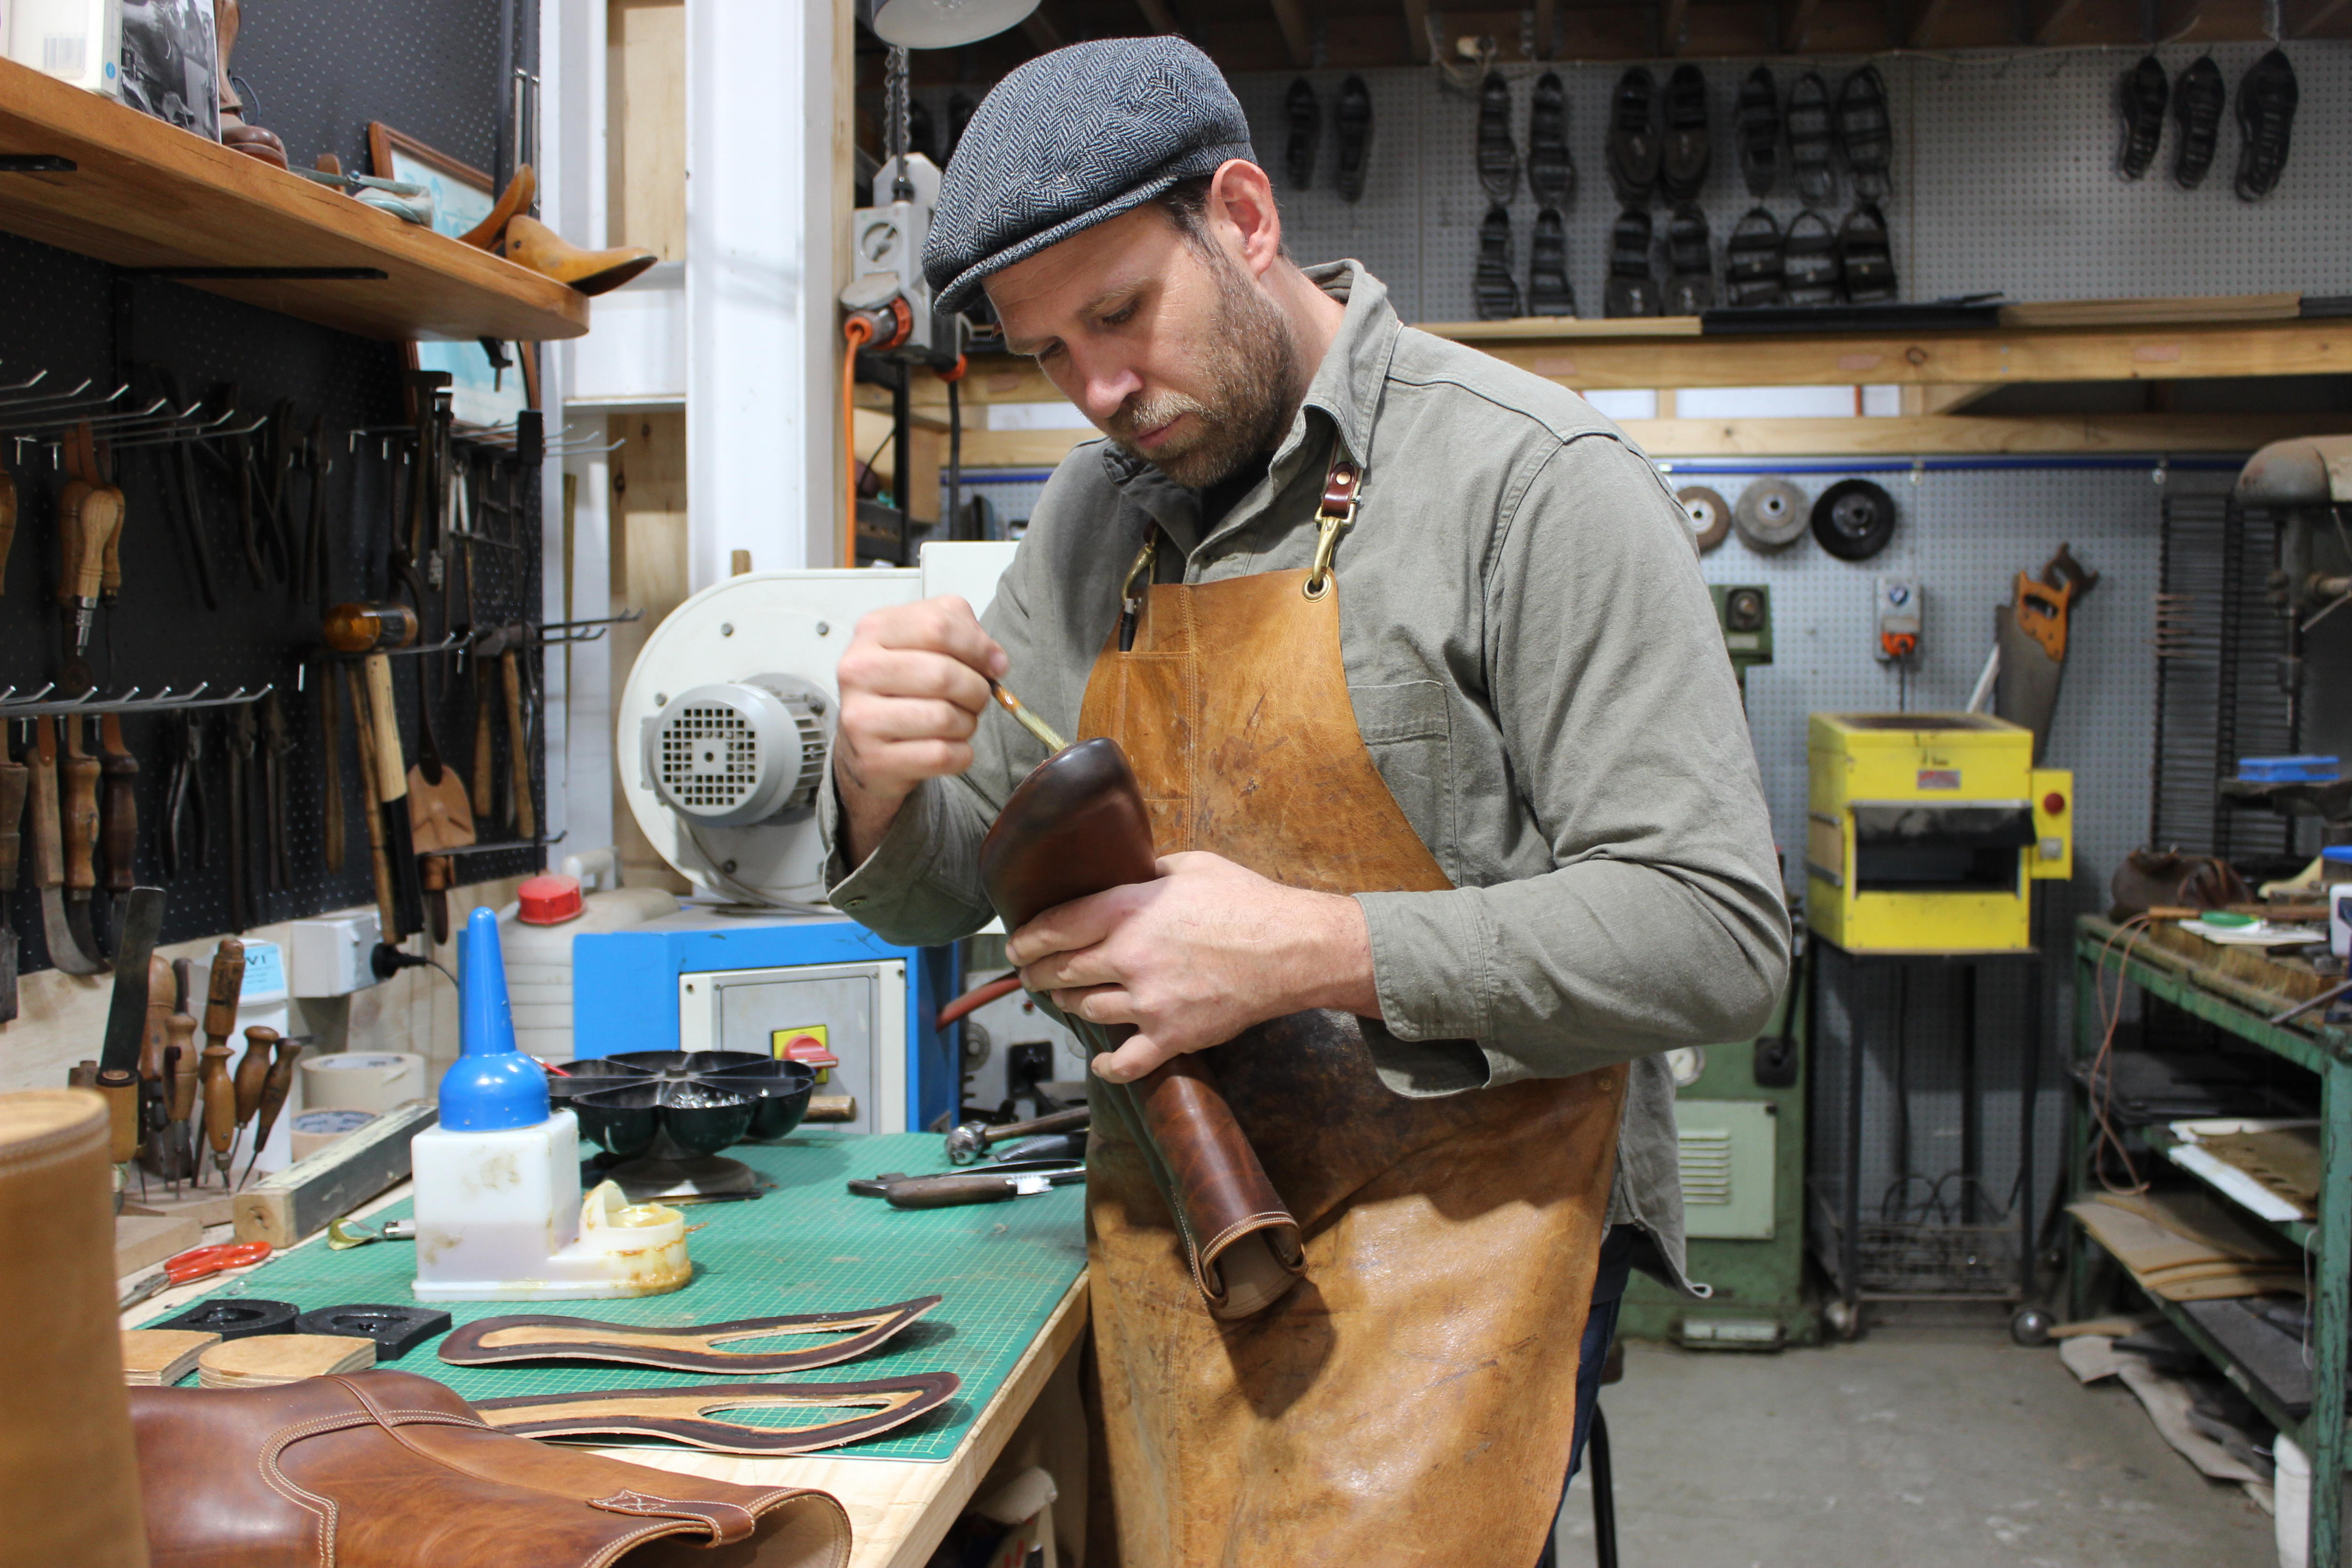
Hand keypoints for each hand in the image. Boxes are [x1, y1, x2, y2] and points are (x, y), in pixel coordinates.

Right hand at [832, 596, 1005, 861]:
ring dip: (967, 724)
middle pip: (946, 673)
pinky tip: (946, 750)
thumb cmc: (900, 693)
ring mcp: (860, 719)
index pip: (943, 623)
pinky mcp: (874, 761)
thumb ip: (963, 632)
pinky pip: (944, 756)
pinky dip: (959, 755)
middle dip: (975, 691)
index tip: (990, 663)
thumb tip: (994, 658)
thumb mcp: (927, 646)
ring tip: (955, 724)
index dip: (980, 646)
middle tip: (974, 700)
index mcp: (873, 631)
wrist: (864, 751)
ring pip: (947, 716)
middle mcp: (857, 671)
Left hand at [1006, 851, 1378, 1082]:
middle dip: (1038, 974)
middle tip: (1030, 974)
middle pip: (1062, 971)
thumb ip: (1149, 871)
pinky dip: (1107, 1064)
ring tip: (1065, 999)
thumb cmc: (1248, 902)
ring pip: (1085, 1009)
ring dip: (1069, 1005)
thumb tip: (1128, 872)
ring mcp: (1148, 1001)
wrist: (1294, 949)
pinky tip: (1101, 1060)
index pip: (1056, 927)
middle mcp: (1129, 957)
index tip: (1017, 944)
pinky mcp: (1172, 1035)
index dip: (1028, 938)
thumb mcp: (1192, 865)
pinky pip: (1126, 1061)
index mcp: (1128, 910)